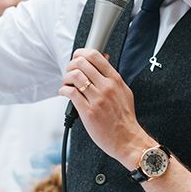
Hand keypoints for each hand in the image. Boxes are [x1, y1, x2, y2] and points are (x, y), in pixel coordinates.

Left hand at [58, 48, 154, 167]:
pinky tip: (64, 92)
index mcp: (115, 80)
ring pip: (75, 76)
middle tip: (69, 70)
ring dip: (66, 77)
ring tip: (66, 82)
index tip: (77, 56)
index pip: (96, 56)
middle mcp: (106, 87)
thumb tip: (104, 60)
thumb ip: (113, 77)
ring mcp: (97, 99)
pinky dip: (63, 90)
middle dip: (71, 64)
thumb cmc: (124, 117)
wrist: (127, 138)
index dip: (82, 53)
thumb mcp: (124, 92)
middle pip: (82, 63)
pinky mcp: (88, 112)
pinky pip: (71, 93)